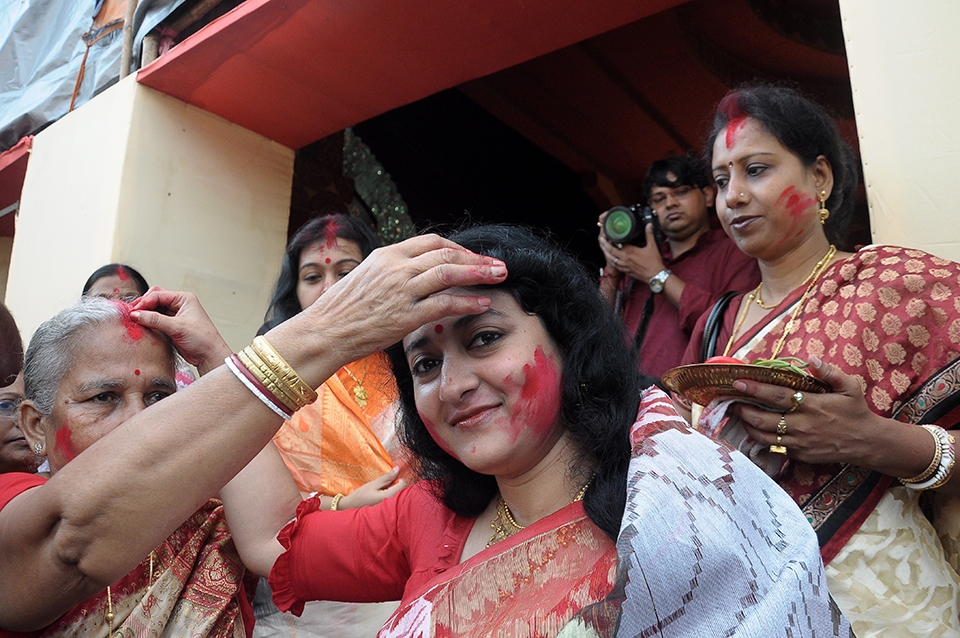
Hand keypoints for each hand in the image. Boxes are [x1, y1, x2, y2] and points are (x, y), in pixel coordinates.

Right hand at [130, 288, 231, 375]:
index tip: (133, 311)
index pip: (158, 294)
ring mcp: (175, 315)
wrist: (209, 355)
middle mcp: (180, 304)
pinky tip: (141, 326)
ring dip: (144, 314)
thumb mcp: (177, 327)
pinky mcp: (172, 326)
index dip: (144, 302)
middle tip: (131, 314)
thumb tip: (136, 314)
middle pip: (155, 299)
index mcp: (184, 299)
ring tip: (134, 321)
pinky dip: (148, 322)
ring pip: (154, 310)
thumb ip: (155, 320)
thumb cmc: (202, 339)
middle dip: (143, 306)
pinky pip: (156, 320)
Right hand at [286, 234, 506, 361]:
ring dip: (479, 274)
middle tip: (498, 265)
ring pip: (449, 274)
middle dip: (476, 259)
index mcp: (387, 255)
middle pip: (446, 254)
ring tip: (499, 277)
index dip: (457, 248)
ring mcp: (401, 291)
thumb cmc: (342, 309)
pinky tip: (482, 303)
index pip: (432, 242)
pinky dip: (467, 302)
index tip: (472, 257)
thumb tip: (413, 271)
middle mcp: (396, 268)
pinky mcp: (405, 316)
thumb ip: (392, 271)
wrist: (324, 331)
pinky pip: (444, 304)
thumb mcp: (366, 277)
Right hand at [339, 467, 405, 508]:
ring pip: (398, 496)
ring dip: (394, 489)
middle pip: (402, 491)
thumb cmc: (360, 496)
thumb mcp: (373, 484)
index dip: (400, 478)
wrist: (350, 508)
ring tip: (384, 488)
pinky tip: (383, 494)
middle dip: (398, 484)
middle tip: (388, 482)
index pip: (403, 485)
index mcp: (389, 497)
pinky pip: (393, 500)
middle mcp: (392, 504)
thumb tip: (398, 468)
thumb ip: (387, 477)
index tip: (393, 476)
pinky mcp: (386, 510)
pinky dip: (391, 495)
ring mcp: (389, 508)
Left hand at [598, 223, 664, 281]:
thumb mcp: (652, 246)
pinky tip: (610, 259)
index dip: (611, 239)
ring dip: (606, 253)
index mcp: (630, 251)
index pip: (617, 244)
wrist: (655, 276)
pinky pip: (615, 265)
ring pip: (611, 259)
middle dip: (604, 245)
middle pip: (610, 251)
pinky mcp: (626, 271)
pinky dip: (611, 261)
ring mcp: (624, 266)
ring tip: (603, 248)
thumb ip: (649, 234)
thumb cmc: (654, 263)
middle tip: (601, 240)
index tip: (608, 234)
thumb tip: (649, 225)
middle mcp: (625, 259)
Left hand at [728, 357, 906, 470]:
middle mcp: (803, 425)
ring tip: (739, 414)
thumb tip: (811, 359)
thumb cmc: (856, 412)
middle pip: (763, 419)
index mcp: (812, 405)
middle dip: (743, 410)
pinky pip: (774, 447)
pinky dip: (761, 438)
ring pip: (764, 436)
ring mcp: (800, 442)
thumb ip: (830, 372)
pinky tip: (755, 429)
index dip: (755, 388)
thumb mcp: (850, 387)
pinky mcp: (800, 455)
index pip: (777, 396)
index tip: (738, 382)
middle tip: (731, 401)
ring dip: (748, 425)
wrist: (867, 443)